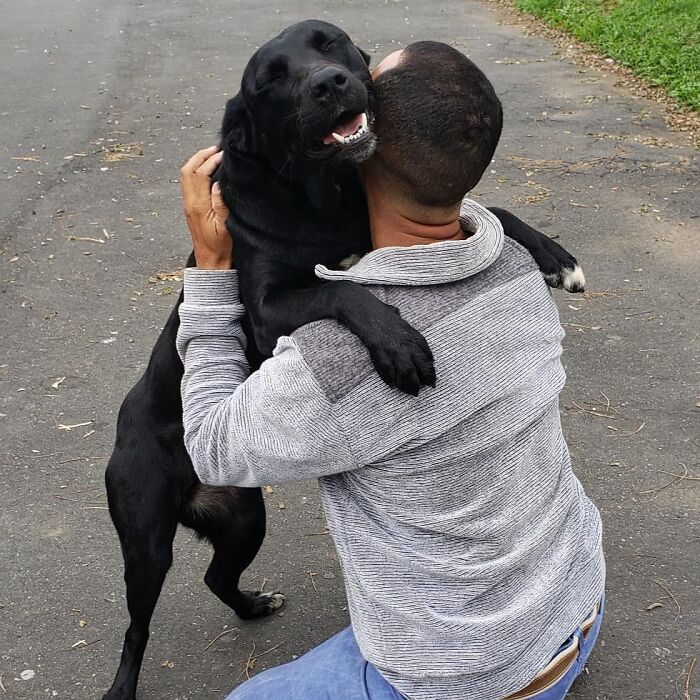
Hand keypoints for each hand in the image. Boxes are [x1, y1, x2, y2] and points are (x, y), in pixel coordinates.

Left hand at [180, 146, 231, 269]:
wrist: (210, 262)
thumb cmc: (220, 247)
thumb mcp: (225, 225)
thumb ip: (221, 203)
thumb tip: (218, 182)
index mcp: (198, 206)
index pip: (200, 174)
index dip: (211, 160)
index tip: (224, 154)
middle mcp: (190, 203)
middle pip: (188, 170)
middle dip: (200, 155)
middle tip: (215, 148)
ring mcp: (188, 205)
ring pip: (185, 175)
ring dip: (196, 161)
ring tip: (211, 155)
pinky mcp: (190, 208)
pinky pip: (188, 183)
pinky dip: (195, 171)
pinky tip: (206, 170)